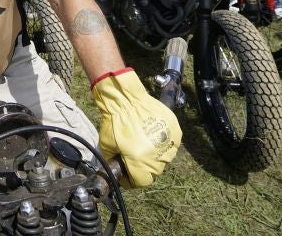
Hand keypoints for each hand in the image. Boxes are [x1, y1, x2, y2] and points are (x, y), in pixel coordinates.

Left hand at [91, 69, 181, 187]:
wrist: (125, 99)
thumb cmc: (114, 122)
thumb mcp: (107, 147)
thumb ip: (115, 163)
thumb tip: (118, 173)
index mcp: (139, 161)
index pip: (142, 182)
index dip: (132, 180)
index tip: (127, 174)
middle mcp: (157, 154)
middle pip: (154, 172)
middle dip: (143, 168)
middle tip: (134, 156)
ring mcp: (168, 142)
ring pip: (164, 158)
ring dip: (154, 155)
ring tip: (143, 143)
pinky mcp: (175, 131)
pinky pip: (170, 144)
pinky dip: (162, 143)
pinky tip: (151, 135)